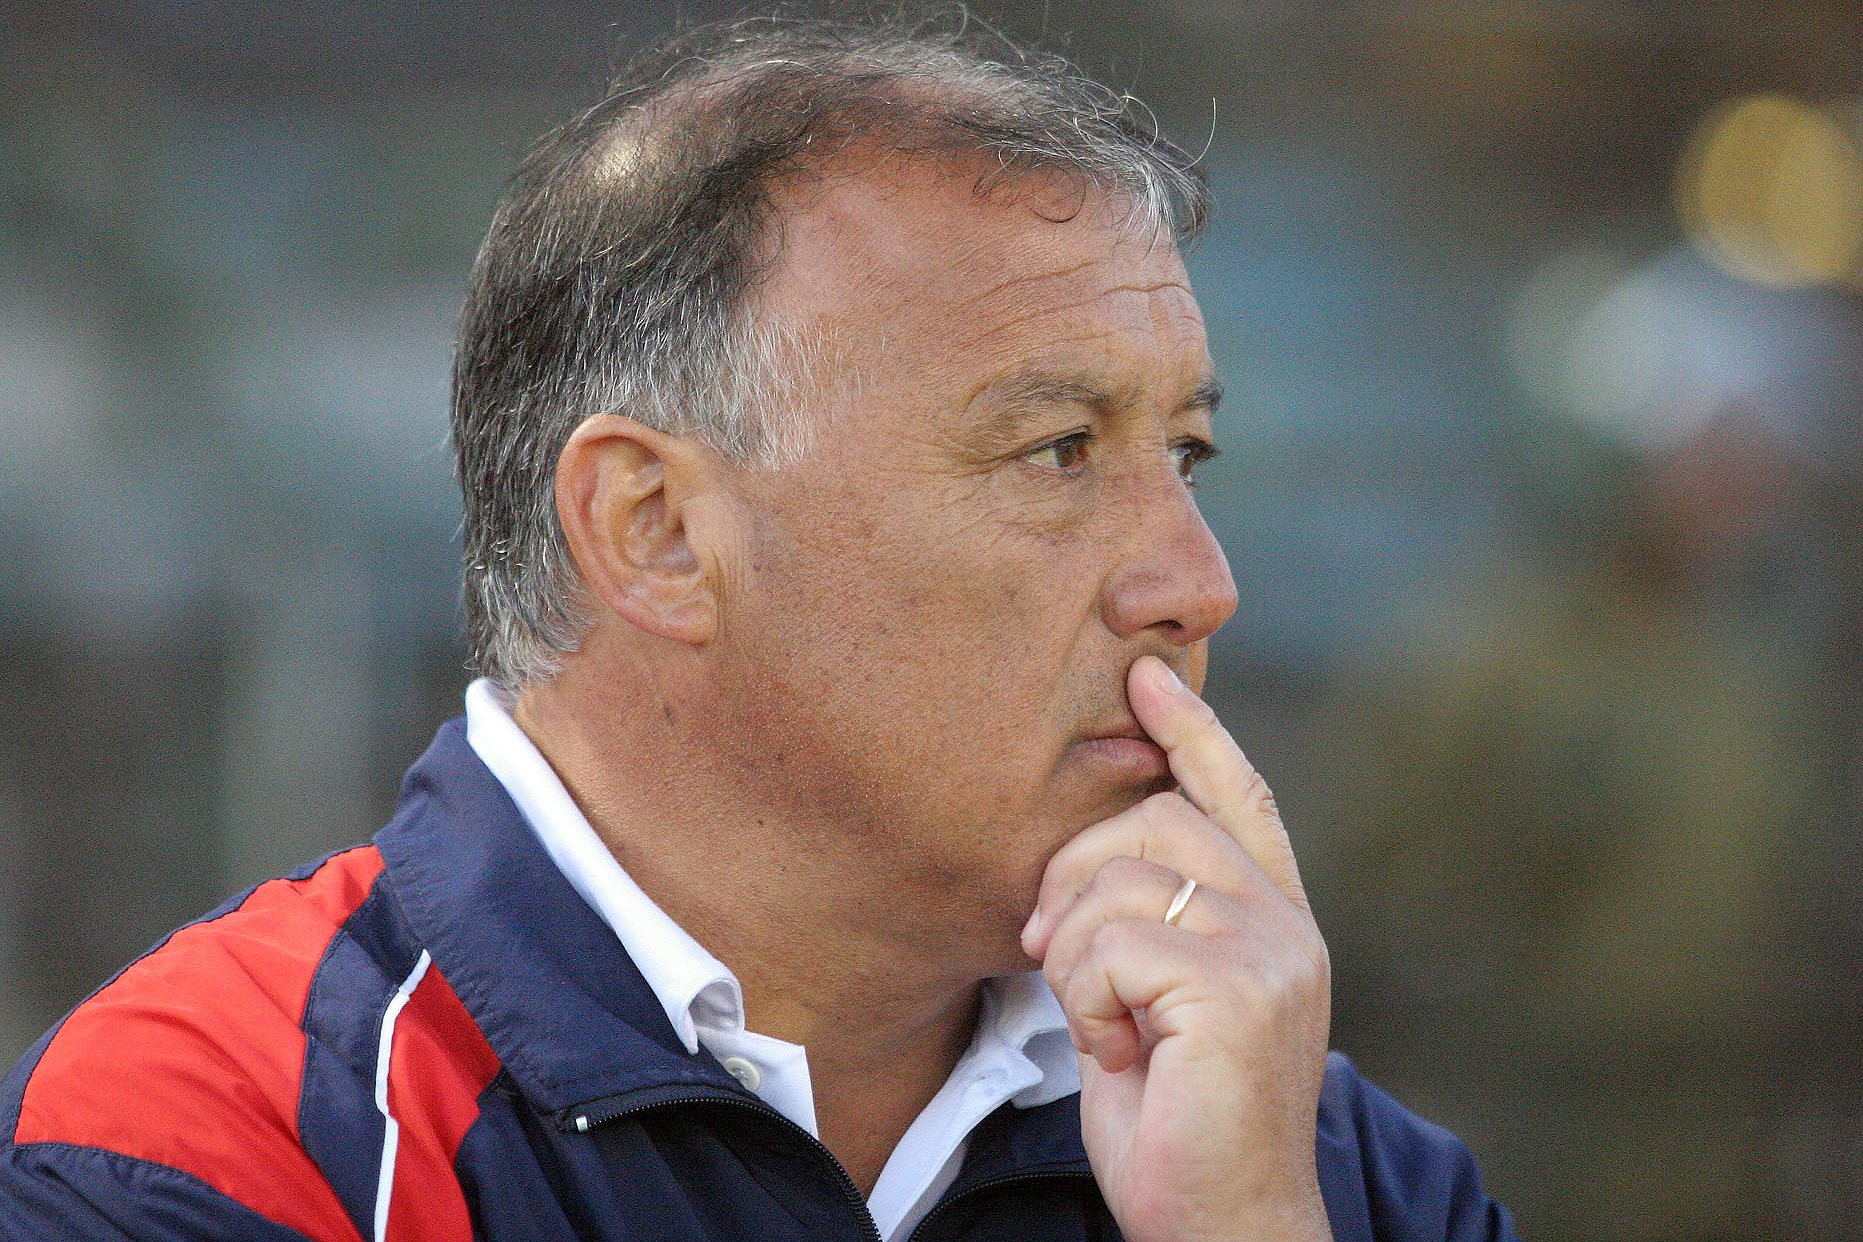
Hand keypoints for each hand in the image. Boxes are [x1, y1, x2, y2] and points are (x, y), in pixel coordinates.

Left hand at [1020, 656, 1332, 1241]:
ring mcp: (1272, 953)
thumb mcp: (1156, 1006)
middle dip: (1073, 872)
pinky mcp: (1239, 991)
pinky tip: (1114, 1049)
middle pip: (1154, 819)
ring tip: (1100, 1023)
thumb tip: (1082, 870)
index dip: (1194, 731)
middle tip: (1050, 949)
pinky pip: (1113, 945)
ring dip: (1075, 954)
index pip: (1238, 796)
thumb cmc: (1179, 1123)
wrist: (1223, 1222)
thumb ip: (1148, 928)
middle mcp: (1286, 924)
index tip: (1149, 677)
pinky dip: (1084, 998)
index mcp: (1273, 920)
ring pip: (1122, 879)